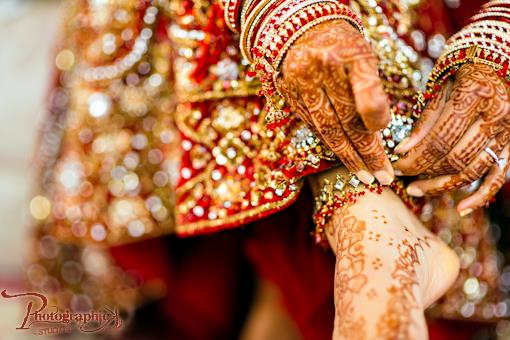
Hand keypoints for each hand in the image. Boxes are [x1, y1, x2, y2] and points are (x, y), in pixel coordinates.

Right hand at [277, 20, 392, 184]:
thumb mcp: (363, 54)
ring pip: (326, 129)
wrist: (300, 29)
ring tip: (366, 176)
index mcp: (345, 52)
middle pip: (344, 119)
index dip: (375, 114)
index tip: (385, 137)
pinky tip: (344, 157)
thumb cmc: (341, 44)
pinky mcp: (288, 95)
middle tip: (384, 176)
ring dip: (348, 157)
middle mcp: (319, 68)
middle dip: (366, 151)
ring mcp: (299, 84)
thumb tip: (377, 128)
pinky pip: (312, 126)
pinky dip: (330, 144)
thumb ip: (371, 87)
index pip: (363, 88)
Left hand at [394, 63, 509, 214]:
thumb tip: (402, 149)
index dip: (414, 157)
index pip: (439, 139)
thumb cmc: (465, 64)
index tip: (393, 165)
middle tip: (401, 178)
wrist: (505, 53)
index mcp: (474, 94)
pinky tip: (462, 209)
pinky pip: (499, 176)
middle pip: (455, 157)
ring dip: (442, 186)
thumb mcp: (441, 82)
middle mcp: (497, 115)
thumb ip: (425, 117)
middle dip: (423, 172)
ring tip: (416, 190)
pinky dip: (481, 196)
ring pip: (473, 171)